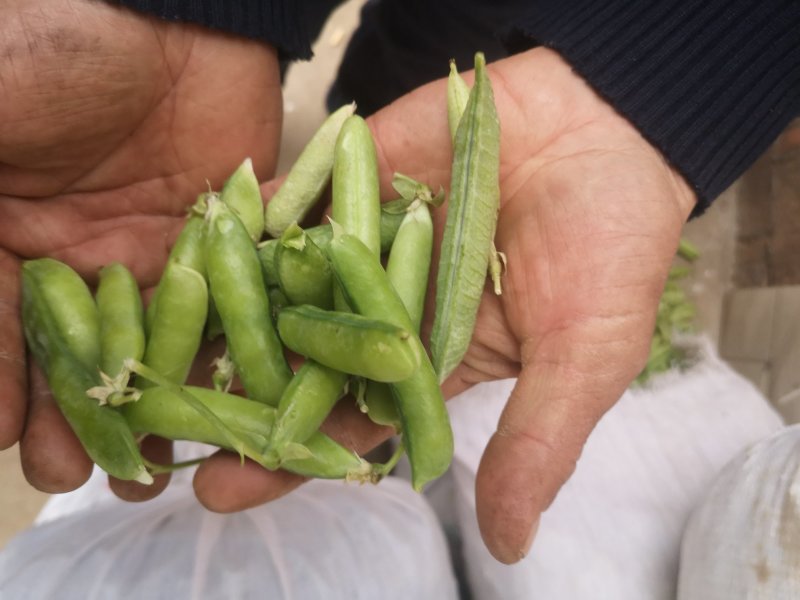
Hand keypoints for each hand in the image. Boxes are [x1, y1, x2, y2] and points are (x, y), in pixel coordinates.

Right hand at [0, 0, 281, 493]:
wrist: (169, 12)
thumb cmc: (49, 54)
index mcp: (8, 239)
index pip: (4, 331)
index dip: (5, 389)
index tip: (18, 443)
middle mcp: (80, 259)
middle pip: (79, 358)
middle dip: (79, 417)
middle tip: (84, 474)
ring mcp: (156, 255)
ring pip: (154, 352)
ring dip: (152, 410)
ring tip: (148, 471)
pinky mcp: (226, 245)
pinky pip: (226, 314)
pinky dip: (222, 364)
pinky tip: (221, 414)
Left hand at [195, 47, 695, 562]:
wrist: (610, 128)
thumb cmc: (613, 245)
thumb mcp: (585, 355)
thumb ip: (537, 441)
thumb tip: (509, 544)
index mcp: (432, 364)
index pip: (352, 423)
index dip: (295, 458)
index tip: (226, 489)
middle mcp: (386, 312)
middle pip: (297, 363)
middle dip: (231, 395)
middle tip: (154, 426)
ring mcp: (364, 249)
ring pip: (281, 288)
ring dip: (216, 315)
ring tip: (143, 347)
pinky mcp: (355, 184)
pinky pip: (293, 206)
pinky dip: (244, 223)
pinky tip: (188, 247)